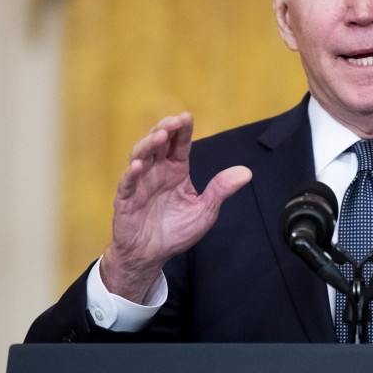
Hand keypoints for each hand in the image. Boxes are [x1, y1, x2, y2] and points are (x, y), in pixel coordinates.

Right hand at [100, 113, 251, 302]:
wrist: (152, 256)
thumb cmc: (176, 231)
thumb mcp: (205, 210)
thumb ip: (221, 190)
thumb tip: (247, 172)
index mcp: (176, 170)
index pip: (179, 145)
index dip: (182, 130)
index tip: (187, 117)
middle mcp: (157, 171)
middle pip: (158, 143)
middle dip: (165, 129)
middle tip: (174, 121)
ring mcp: (140, 183)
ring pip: (140, 156)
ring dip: (148, 144)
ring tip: (160, 136)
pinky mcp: (126, 199)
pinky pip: (126, 183)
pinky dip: (131, 173)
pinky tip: (138, 166)